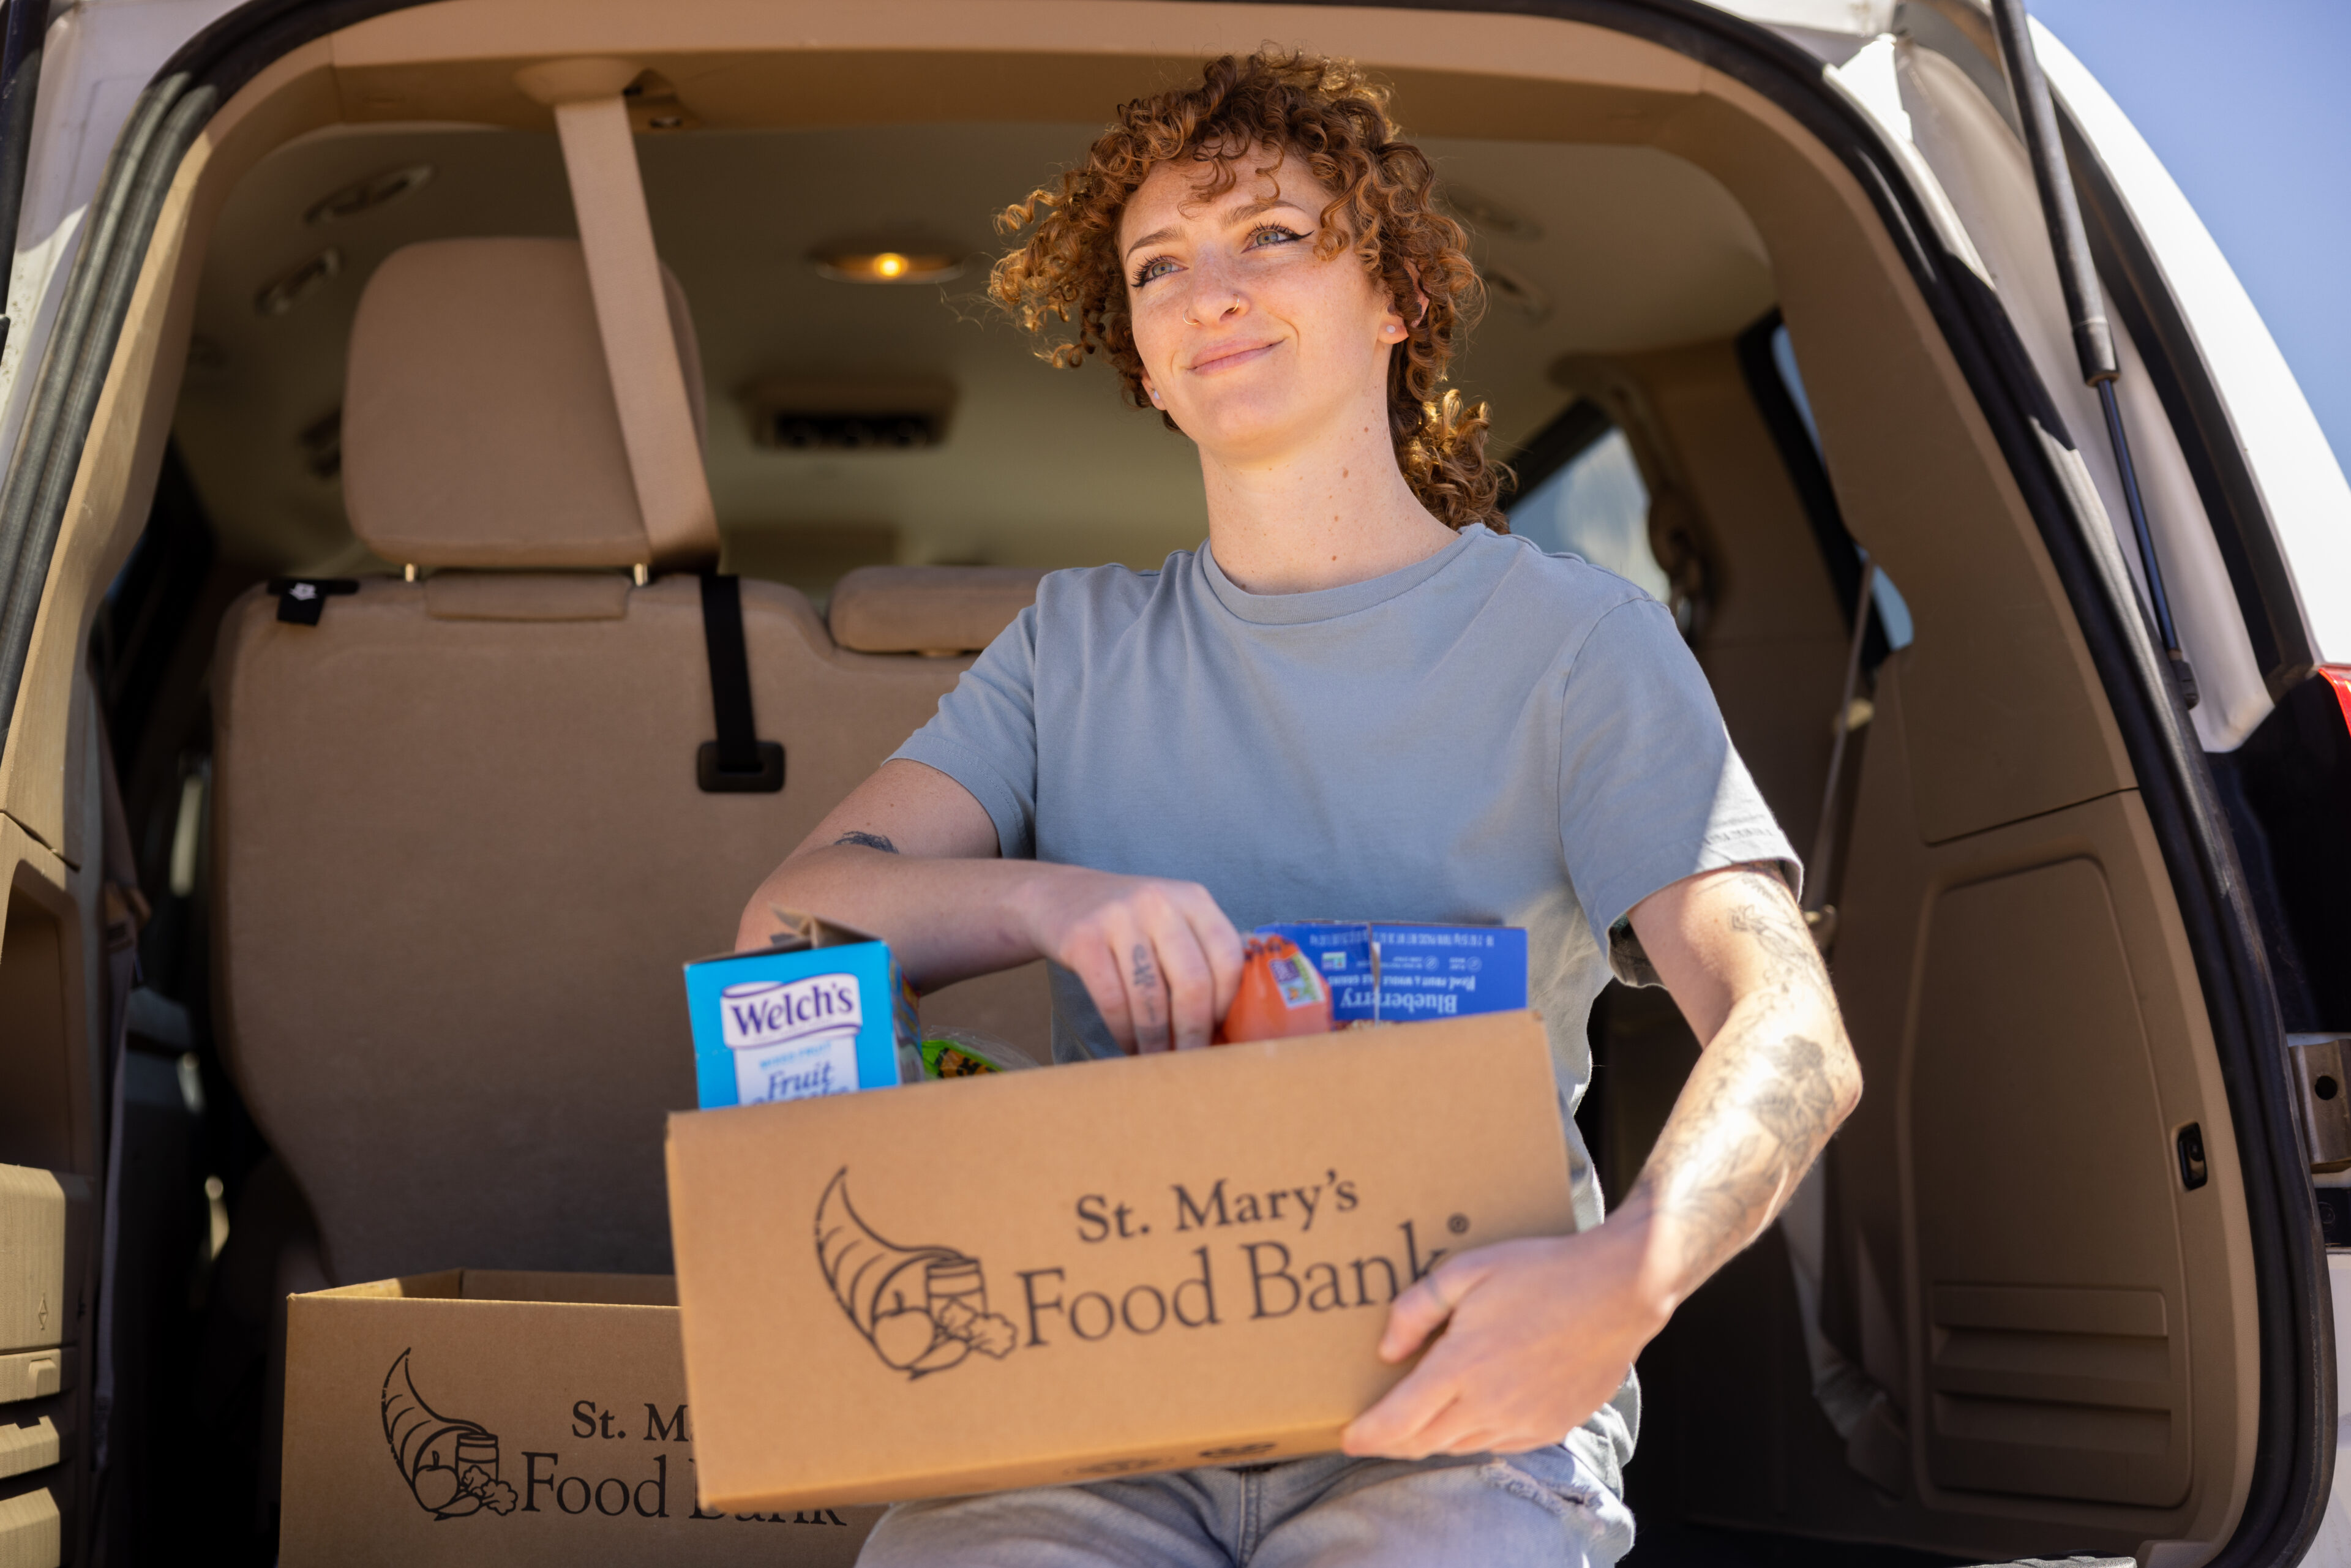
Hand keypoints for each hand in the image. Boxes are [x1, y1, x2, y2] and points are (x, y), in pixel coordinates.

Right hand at [1010, 867, 1243, 1052]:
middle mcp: (1160, 902)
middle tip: (1190, 1060)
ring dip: (1155, 1040)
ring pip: (1151, 997)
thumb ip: (1201, 955)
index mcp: (1194, 898)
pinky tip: (1128, 1044)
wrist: (1057, 896)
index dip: (1227, 1005)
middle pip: (1193, 982)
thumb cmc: (1128, 922)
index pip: (1229, 958)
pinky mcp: (1084, 938)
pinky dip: (1124, 1032)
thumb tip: (1230, 1025)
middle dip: (1194, 1032)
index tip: (1220, 1034)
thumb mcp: (1171, 920)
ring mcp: (1119, 917)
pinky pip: (1113, 1000)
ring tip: (1156, 1058)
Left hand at [1340, 1223, 1668, 1457]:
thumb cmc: (1540, 1273)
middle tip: (1372, 1434)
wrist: (1618, 1292)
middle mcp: (1489, 1405)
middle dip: (1391, 1443)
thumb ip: (1416, 1309)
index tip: (1345, 1438)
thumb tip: (1387, 1350)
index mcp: (1461, 1367)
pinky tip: (1467, 1416)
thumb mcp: (1467, 1271)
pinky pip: (1497, 1443)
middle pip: (1424, 1442)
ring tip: (1413, 1425)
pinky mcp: (1551, 1427)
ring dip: (1431, 1440)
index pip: (1398, 1421)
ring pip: (1460, 1446)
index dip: (1367, 1435)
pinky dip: (1472, 1436)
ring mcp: (1523, 1422)